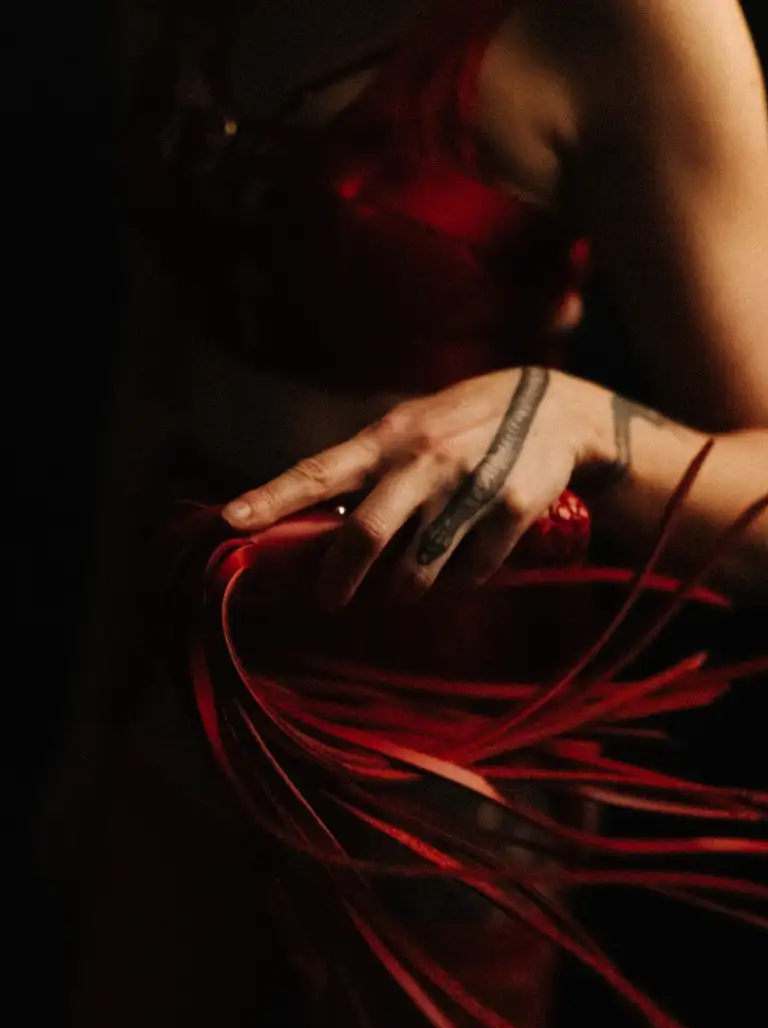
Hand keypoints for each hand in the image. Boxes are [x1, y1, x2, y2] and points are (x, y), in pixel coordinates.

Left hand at [222, 366, 609, 608]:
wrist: (557, 409)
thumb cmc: (466, 423)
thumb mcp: (412, 428)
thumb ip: (370, 469)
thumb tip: (319, 519)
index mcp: (388, 439)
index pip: (319, 471)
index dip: (273, 498)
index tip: (231, 521)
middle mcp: (423, 461)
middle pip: (365, 536)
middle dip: (338, 580)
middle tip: (328, 600)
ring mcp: (469, 487)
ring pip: (419, 570)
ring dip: (405, 590)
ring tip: (407, 586)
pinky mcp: (512, 510)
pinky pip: (473, 572)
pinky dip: (461, 580)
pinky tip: (466, 563)